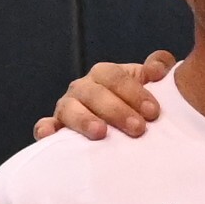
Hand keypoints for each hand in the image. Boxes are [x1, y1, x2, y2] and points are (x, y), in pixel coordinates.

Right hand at [34, 50, 174, 140]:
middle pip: (94, 93)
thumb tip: (157, 69)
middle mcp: (83, 88)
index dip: (134, 92)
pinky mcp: (57, 127)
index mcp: (104, 75)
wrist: (121, 128)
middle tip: (138, 128)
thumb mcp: (149, 82)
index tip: (153, 112)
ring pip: (70, 109)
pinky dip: (46, 129)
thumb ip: (158, 67)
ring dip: (84, 120)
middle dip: (117, 110)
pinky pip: (47, 126)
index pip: (115, 77)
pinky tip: (49, 136)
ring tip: (100, 133)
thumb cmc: (137, 104)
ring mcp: (68, 107)